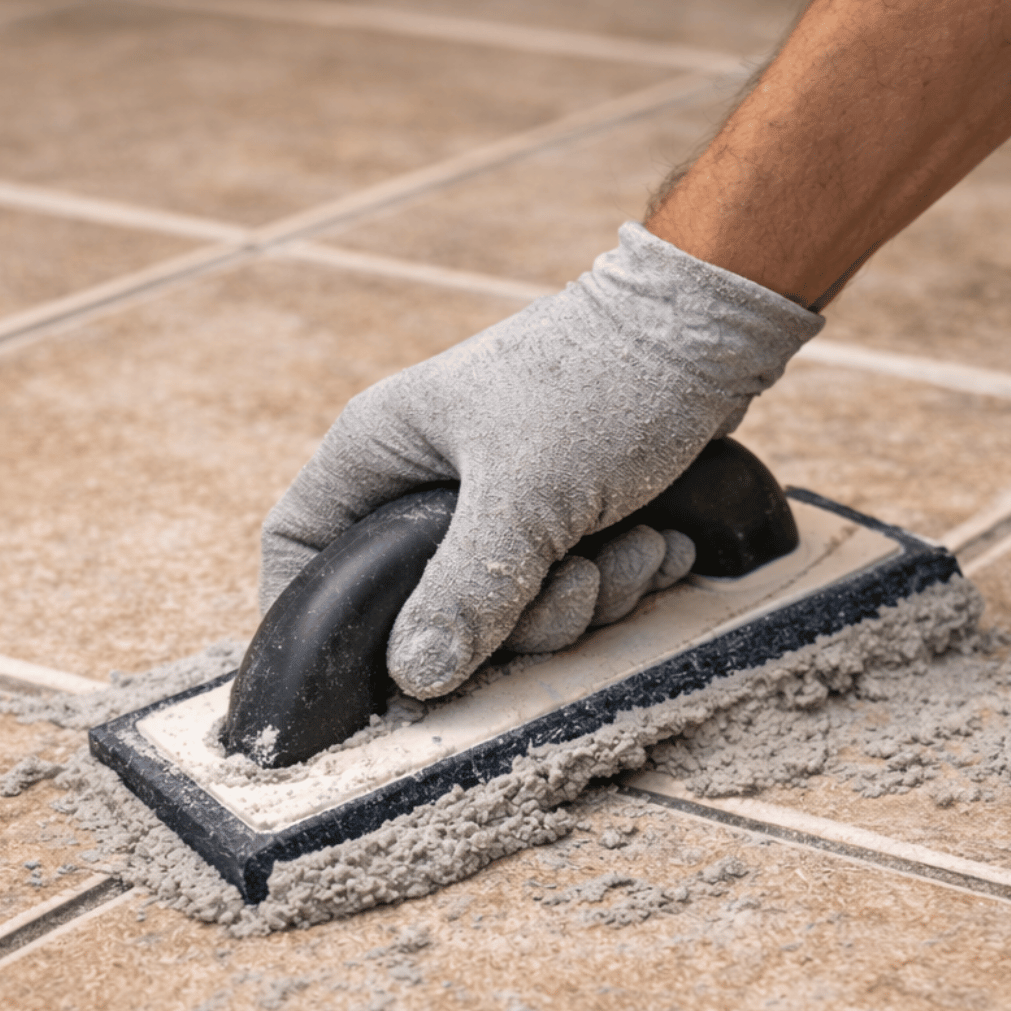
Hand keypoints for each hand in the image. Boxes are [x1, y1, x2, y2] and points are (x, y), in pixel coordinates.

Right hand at [259, 223, 821, 698]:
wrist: (709, 334)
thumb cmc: (600, 381)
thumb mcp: (527, 496)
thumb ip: (466, 591)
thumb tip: (414, 676)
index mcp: (383, 449)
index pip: (301, 540)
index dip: (307, 610)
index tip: (348, 675)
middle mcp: (428, 475)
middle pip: (425, 601)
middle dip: (515, 618)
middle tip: (572, 587)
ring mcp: (497, 494)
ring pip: (508, 603)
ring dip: (585, 598)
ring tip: (634, 547)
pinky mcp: (562, 509)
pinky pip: (567, 583)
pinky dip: (619, 577)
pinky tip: (659, 542)